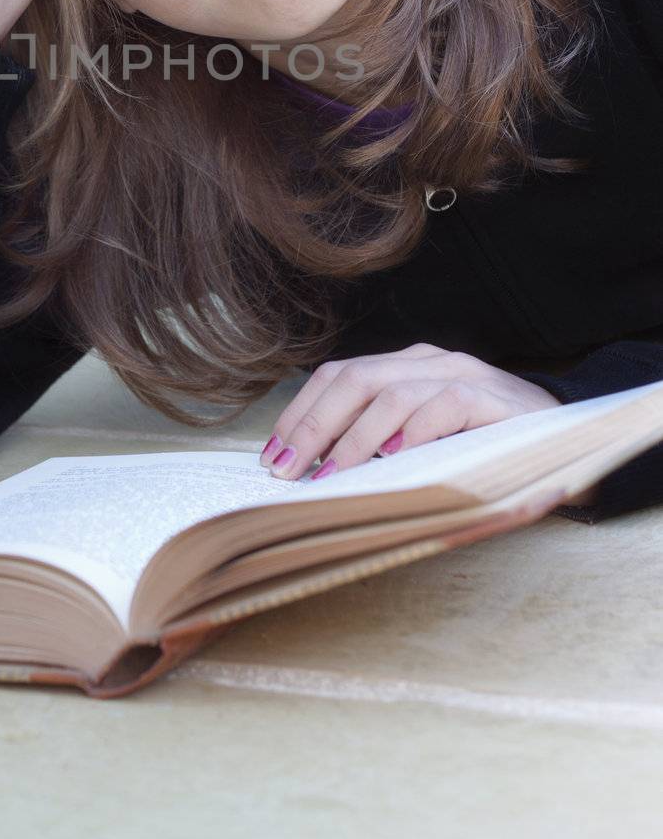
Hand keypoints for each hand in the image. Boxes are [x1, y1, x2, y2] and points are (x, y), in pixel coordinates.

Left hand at [260, 342, 561, 482]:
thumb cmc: (483, 450)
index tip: (272, 456)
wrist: (566, 443)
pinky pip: (445, 405)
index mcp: (406, 368)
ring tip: (331, 475)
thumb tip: (314, 473)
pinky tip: (393, 459)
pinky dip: (414, 432)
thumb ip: (380, 446)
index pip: (337, 376)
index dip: (299, 413)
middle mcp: (430, 362)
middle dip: (313, 426)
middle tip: (287, 471)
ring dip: (353, 439)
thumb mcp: (424, 443)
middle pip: (354, 380)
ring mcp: (463, 375)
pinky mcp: (494, 397)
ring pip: (391, 394)